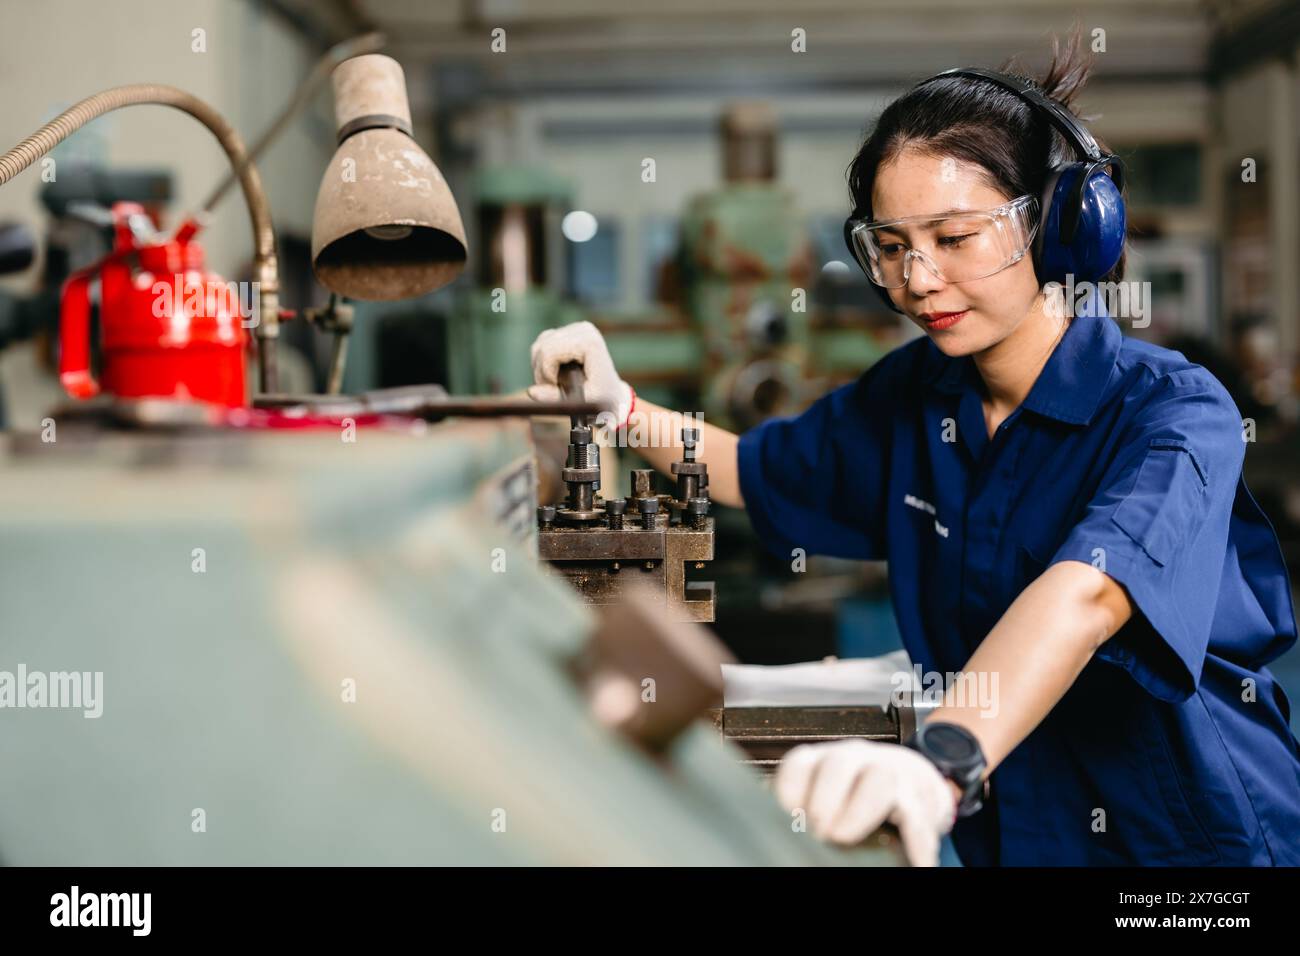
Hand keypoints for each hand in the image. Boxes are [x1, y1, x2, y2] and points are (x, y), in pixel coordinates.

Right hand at [527, 321, 632, 435]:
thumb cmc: (600, 401)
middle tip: (553, 388)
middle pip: (542, 347)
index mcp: (590, 342)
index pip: (549, 351)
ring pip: (539, 346)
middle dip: (542, 372)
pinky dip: (542, 362)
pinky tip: (554, 374)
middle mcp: (584, 330)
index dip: (546, 373)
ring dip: (540, 368)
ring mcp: (575, 328)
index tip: (557, 388)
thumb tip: (531, 392)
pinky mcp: (567, 331)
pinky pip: (541, 345)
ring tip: (555, 383)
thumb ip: (555, 398)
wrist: (611, 394)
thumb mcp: (580, 403)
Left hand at [774, 738, 956, 865]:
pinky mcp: (919, 796)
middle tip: (816, 830)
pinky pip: (918, 816)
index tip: (785, 817)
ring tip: (842, 837)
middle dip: (824, 798)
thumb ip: (801, 808)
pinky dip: (915, 841)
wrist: (909, 778)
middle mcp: (855, 760)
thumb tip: (777, 830)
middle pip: (839, 763)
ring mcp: (890, 773)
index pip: (800, 763)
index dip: (789, 789)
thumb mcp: (823, 794)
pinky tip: (914, 862)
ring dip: (860, 810)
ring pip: (881, 778)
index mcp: (822, 761)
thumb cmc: (853, 793)